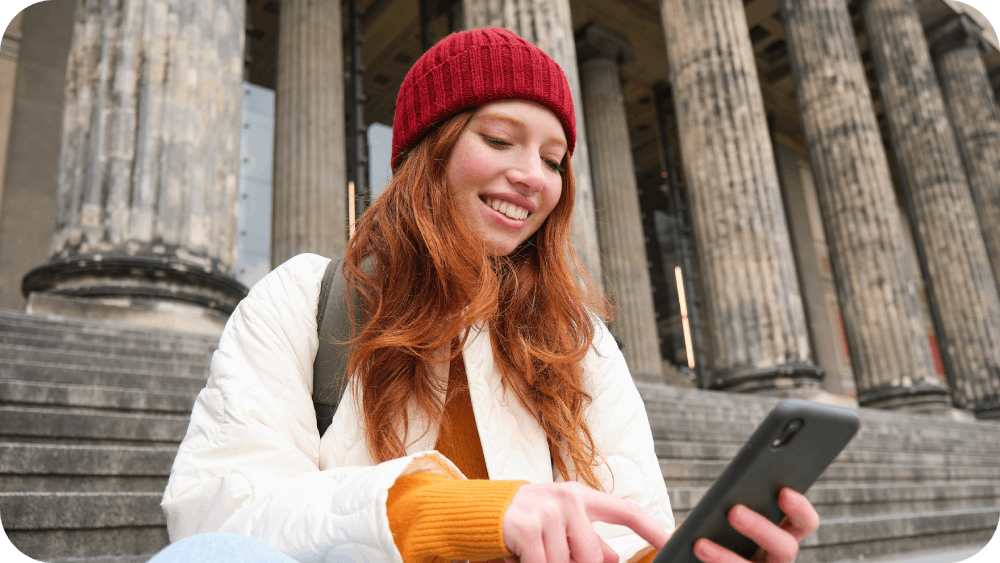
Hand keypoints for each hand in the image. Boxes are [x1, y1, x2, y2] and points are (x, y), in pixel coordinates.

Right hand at [502, 481, 670, 562]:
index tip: (674, 541)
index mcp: (580, 497)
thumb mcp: (556, 526)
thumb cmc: (518, 521)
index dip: (653, 528)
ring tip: (528, 552)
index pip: (626, 511)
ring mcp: (548, 509)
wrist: (472, 512)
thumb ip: (586, 539)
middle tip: (546, 554)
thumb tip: (614, 558)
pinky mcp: (528, 526)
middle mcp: (568, 498)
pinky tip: (519, 556)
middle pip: (592, 557)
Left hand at [693, 488, 819, 562]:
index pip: (803, 522)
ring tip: (700, 545)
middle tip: (734, 511)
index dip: (799, 508)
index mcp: (780, 535)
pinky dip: (715, 561)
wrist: (697, 558)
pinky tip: (697, 551)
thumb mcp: (717, 518)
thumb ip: (720, 504)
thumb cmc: (713, 535)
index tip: (783, 491)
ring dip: (725, 557)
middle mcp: (777, 559)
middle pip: (785, 547)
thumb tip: (705, 496)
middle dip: (759, 528)